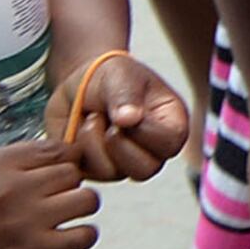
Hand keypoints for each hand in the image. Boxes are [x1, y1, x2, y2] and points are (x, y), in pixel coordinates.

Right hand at [0, 142, 98, 248]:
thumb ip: (14, 161)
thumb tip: (62, 152)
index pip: (55, 147)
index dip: (63, 159)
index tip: (59, 170)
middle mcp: (12, 188)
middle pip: (73, 172)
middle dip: (67, 184)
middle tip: (52, 198)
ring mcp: (26, 220)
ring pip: (87, 199)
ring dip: (79, 208)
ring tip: (62, 215)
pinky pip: (85, 236)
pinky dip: (82, 237)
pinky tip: (65, 238)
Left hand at [51, 48, 190, 181]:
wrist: (78, 83)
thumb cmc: (111, 75)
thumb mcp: (121, 75)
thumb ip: (126, 95)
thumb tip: (130, 120)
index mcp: (171, 123)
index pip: (171, 142)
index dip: (144, 132)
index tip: (126, 113)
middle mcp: (152, 149)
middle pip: (146, 169)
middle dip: (117, 142)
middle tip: (107, 119)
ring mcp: (125, 163)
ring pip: (113, 173)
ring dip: (93, 143)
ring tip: (92, 118)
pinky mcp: (97, 170)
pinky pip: (88, 173)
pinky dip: (78, 150)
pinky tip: (80, 130)